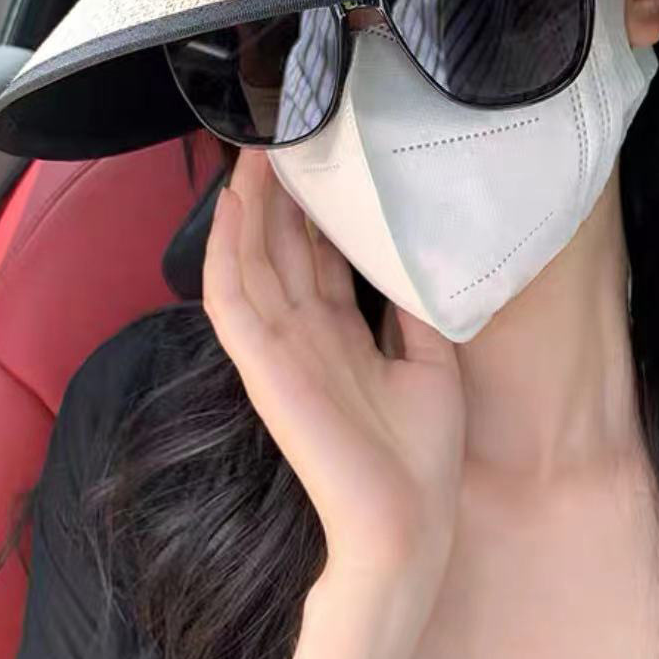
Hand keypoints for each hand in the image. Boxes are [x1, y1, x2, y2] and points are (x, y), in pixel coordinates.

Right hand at [203, 147, 465, 578]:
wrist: (407, 524)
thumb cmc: (420, 455)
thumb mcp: (431, 363)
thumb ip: (414, 311)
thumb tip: (416, 258)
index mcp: (339, 334)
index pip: (315, 258)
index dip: (312, 210)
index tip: (316, 160)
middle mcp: (304, 333)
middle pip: (280, 248)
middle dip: (276, 194)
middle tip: (278, 134)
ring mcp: (278, 348)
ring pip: (250, 261)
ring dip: (248, 208)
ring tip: (253, 153)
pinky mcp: (263, 366)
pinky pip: (233, 299)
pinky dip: (228, 252)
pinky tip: (233, 208)